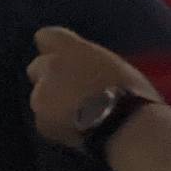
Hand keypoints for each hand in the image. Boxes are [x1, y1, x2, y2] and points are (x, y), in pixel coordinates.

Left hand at [27, 25, 160, 148]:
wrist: (127, 127)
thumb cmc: (132, 93)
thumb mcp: (115, 65)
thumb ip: (89, 61)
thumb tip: (84, 65)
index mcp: (69, 47)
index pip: (46, 36)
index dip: (55, 49)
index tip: (67, 60)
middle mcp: (48, 66)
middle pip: (38, 67)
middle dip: (51, 78)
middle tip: (74, 93)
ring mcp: (41, 94)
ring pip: (41, 97)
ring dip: (54, 104)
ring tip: (80, 117)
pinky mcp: (41, 121)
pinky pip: (46, 122)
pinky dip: (57, 126)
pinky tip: (78, 133)